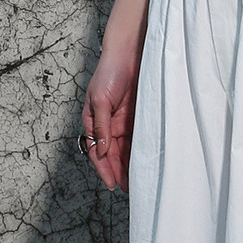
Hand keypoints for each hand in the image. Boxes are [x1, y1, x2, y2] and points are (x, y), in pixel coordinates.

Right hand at [82, 44, 141, 192]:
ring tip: (140, 183)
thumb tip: (100, 150)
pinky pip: (139, 140)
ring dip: (130, 166)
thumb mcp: (100, 100)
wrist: (130, 52)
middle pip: (113, 155)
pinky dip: (142, 153)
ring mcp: (123, 123)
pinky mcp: (138, 119)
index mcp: (95, 121)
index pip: (97, 151)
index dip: (104, 169)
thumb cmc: (110, 71)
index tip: (113, 184)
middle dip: (119, 172)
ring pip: (126, 151)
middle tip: (129, 190)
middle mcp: (108, 125)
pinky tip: (147, 164)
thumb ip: (101, 126)